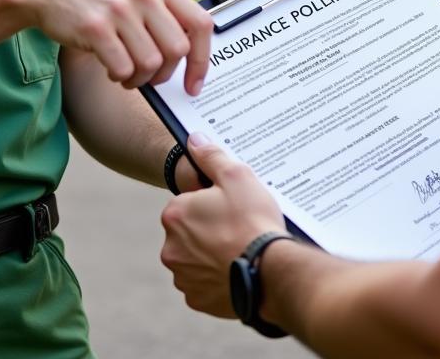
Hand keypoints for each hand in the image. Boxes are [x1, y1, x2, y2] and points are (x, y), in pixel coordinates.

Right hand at [16, 0, 212, 94]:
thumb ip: (162, 15)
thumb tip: (189, 57)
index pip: (200, 23)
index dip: (203, 59)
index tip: (194, 83)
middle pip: (177, 50)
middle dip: (166, 74)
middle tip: (150, 76)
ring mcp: (119, 9)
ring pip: (151, 63)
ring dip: (140, 78)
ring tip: (126, 71)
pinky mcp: (95, 27)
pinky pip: (122, 68)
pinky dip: (119, 77)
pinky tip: (111, 68)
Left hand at [161, 132, 284, 316]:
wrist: (269, 272)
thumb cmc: (252, 221)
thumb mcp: (236, 176)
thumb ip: (211, 156)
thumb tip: (194, 139)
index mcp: (174, 215)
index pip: (188, 202)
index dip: (211, 202)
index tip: (230, 206)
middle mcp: (170, 248)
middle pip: (190, 231)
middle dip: (208, 228)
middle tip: (237, 227)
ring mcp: (183, 276)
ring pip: (196, 258)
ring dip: (211, 254)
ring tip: (239, 249)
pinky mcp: (197, 299)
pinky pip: (204, 283)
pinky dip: (217, 277)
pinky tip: (237, 269)